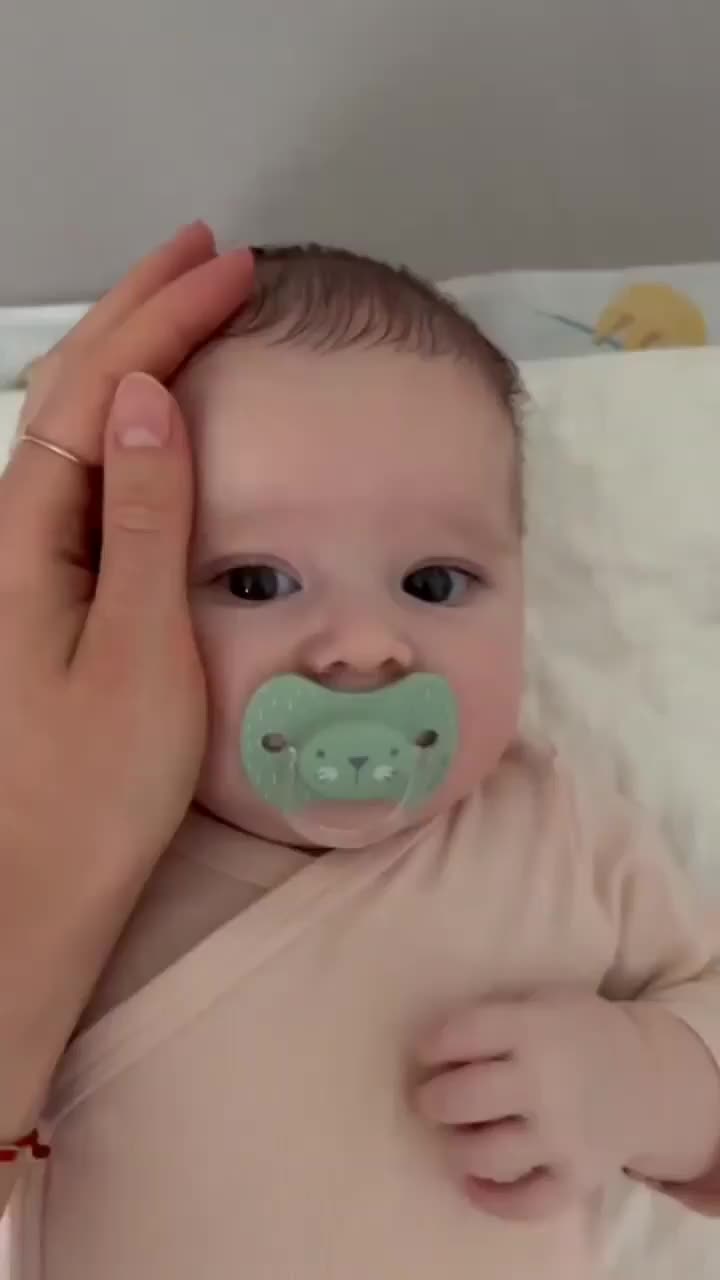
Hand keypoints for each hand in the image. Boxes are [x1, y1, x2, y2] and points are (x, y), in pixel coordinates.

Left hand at [0, 223, 252, 1137]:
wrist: (34, 887)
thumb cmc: (91, 787)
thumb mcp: (136, 649)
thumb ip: (143, 520)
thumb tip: (153, 402)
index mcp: (31, 533)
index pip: (106, 389)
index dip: (168, 318)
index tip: (236, 270)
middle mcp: (14, 530)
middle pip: (80, 388)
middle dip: (144, 308)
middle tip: (210, 251)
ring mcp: (25, 558)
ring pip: (79, 425)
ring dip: (132, 351)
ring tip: (184, 303)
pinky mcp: (45, 590)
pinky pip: (86, 474)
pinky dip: (126, 420)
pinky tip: (150, 416)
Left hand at [415, 993, 645, 1219]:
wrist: (645, 1075)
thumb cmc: (574, 1033)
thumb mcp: (539, 1004)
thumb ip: (493, 1021)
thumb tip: (431, 1053)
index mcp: (533, 1028)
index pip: (461, 1035)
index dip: (431, 1046)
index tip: (425, 1054)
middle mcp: (546, 1082)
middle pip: (464, 1098)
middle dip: (433, 1100)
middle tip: (430, 1100)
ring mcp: (562, 1136)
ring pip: (485, 1155)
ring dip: (456, 1148)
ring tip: (456, 1135)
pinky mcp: (576, 1179)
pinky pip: (524, 1203)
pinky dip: (491, 1199)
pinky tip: (473, 1181)